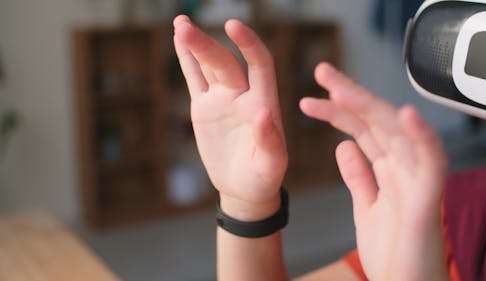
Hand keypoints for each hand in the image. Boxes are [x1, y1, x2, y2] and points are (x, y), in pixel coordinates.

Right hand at [173, 16, 287, 219]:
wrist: (243, 188)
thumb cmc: (262, 179)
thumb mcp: (270, 166)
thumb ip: (269, 141)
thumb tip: (264, 114)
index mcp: (263, 103)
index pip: (259, 65)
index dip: (248, 44)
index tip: (233, 25)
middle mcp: (243, 95)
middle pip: (225, 62)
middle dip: (206, 45)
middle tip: (184, 27)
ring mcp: (223, 100)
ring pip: (208, 66)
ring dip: (195, 44)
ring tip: (180, 23)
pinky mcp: (205, 108)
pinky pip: (194, 79)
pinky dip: (186, 60)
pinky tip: (177, 40)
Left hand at [300, 63, 448, 280]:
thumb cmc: (393, 252)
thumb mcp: (366, 207)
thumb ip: (359, 175)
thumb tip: (344, 146)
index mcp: (390, 171)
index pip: (363, 131)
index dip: (340, 111)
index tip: (312, 97)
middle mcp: (404, 170)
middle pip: (377, 123)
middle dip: (349, 96)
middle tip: (322, 73)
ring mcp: (417, 182)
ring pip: (397, 134)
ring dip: (371, 106)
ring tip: (340, 87)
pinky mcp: (428, 202)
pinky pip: (432, 164)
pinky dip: (422, 138)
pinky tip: (404, 115)